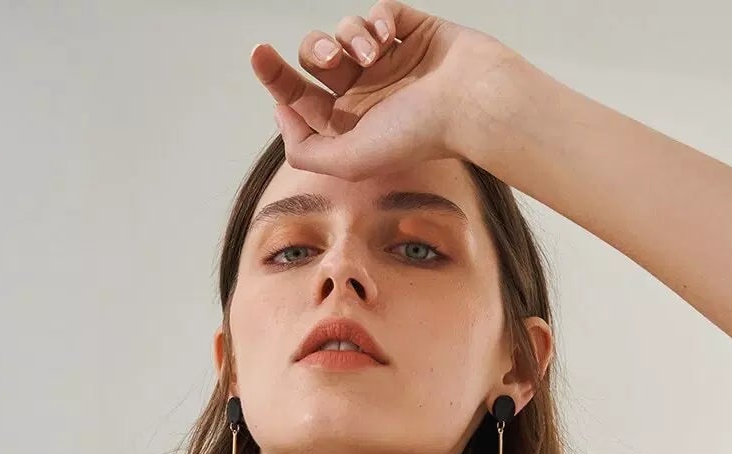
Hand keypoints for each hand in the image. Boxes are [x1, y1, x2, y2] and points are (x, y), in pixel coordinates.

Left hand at [249, 2, 511, 179]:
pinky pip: (379, 12)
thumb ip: (306, 150)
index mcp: (350, 125)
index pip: (301, 98)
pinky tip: (390, 38)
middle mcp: (367, 93)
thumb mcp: (350, 160)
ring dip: (350, 36)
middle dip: (316, 51)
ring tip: (373, 54)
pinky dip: (378, 20)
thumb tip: (281, 115)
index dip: (276, 77)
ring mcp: (390, 61)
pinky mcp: (412, 32)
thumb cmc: (419, 136)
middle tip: (332, 61)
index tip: (259, 55)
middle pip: (316, 58)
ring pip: (345, 31)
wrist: (472, 103)